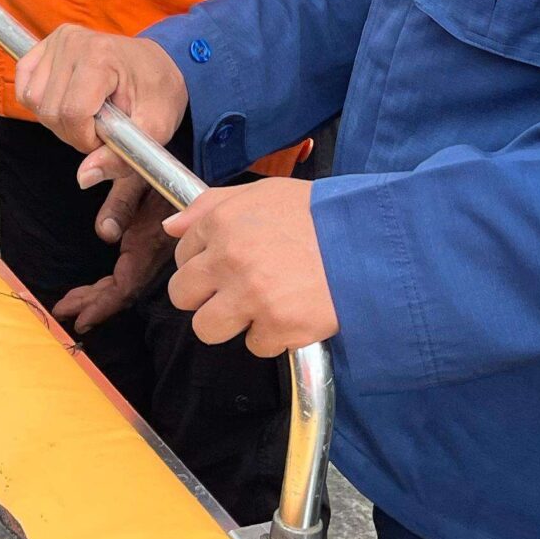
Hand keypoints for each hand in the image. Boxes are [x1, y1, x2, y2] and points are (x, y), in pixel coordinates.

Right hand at [16, 25, 188, 189]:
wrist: (156, 62)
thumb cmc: (158, 91)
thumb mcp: (155, 128)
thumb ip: (122, 157)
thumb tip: (84, 177)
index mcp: (102, 57)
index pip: (73, 113)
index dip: (86, 139)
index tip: (106, 139)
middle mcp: (74, 42)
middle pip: (51, 111)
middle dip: (74, 133)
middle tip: (100, 129)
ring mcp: (56, 41)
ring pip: (34, 102)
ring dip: (57, 120)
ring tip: (86, 115)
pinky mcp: (45, 45)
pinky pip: (24, 87)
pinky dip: (40, 104)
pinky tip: (65, 103)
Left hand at [50, 171, 174, 337]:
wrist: (174, 160)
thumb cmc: (154, 163)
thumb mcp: (136, 175)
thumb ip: (120, 201)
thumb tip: (104, 233)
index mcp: (151, 240)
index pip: (127, 286)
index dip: (104, 305)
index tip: (81, 319)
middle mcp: (152, 252)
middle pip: (123, 291)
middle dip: (93, 305)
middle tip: (63, 313)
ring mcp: (150, 250)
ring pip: (124, 285)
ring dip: (97, 297)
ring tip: (69, 306)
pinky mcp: (147, 245)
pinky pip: (126, 273)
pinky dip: (107, 286)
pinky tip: (92, 290)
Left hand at [165, 180, 338, 358]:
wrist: (370, 242)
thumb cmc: (319, 215)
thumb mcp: (263, 193)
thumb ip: (209, 206)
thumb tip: (170, 227)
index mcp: (222, 223)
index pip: (181, 255)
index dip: (203, 263)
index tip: (224, 266)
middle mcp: (229, 259)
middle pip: (182, 296)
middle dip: (205, 297)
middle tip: (234, 291)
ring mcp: (251, 295)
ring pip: (207, 328)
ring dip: (231, 323)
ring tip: (261, 306)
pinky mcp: (277, 326)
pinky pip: (256, 345)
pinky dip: (274, 336)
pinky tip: (292, 312)